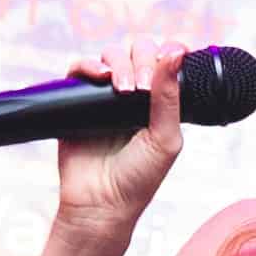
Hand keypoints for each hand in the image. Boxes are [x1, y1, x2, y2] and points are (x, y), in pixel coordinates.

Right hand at [50, 34, 185, 239]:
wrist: (101, 204)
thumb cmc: (138, 178)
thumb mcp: (165, 138)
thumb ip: (169, 96)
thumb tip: (176, 51)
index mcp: (160, 102)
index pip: (167, 61)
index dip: (171, 51)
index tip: (178, 52)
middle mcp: (133, 94)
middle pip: (139, 50)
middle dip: (144, 60)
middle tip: (142, 88)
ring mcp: (104, 96)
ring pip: (111, 54)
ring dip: (120, 63)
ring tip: (123, 89)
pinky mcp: (76, 101)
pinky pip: (78, 68)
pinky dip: (88, 65)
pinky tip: (100, 78)